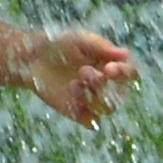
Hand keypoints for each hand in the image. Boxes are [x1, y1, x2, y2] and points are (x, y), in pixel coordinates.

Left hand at [20, 26, 141, 125]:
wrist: (32, 59)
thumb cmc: (59, 44)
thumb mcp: (80, 40)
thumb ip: (102, 47)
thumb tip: (126, 53)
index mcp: (112, 66)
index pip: (130, 74)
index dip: (124, 74)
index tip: (109, 68)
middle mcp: (107, 85)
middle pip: (120, 94)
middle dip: (103, 84)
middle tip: (82, 72)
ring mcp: (94, 100)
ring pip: (107, 108)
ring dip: (93, 97)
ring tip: (73, 83)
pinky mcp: (79, 113)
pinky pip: (92, 122)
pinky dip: (85, 114)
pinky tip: (72, 101)